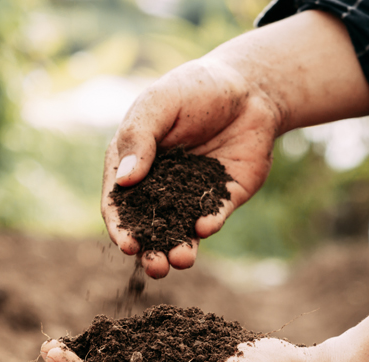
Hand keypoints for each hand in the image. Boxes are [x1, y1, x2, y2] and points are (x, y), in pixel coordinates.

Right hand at [102, 57, 280, 278]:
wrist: (249, 88)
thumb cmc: (195, 88)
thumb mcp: (159, 104)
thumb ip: (139, 139)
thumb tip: (124, 181)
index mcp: (134, 165)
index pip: (119, 203)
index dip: (120, 227)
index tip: (127, 245)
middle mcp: (159, 186)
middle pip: (149, 227)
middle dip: (151, 251)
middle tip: (156, 267)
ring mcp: (190, 196)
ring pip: (181, 232)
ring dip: (179, 249)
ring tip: (182, 260)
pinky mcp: (221, 199)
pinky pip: (212, 217)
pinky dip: (208, 224)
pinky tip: (206, 226)